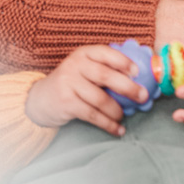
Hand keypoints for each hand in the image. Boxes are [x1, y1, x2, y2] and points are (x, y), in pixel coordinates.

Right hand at [25, 44, 150, 135]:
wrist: (40, 98)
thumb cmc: (72, 83)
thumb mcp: (84, 69)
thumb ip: (105, 69)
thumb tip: (140, 79)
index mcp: (84, 54)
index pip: (105, 53)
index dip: (123, 61)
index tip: (137, 72)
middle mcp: (75, 65)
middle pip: (105, 75)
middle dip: (127, 87)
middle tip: (143, 96)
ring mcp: (68, 83)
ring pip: (100, 99)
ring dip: (116, 110)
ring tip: (123, 116)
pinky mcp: (66, 102)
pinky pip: (92, 115)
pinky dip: (107, 124)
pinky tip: (117, 130)